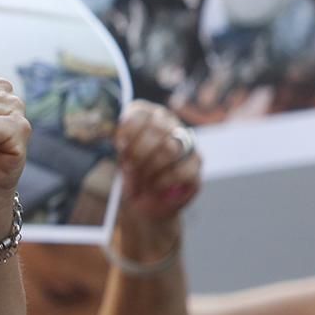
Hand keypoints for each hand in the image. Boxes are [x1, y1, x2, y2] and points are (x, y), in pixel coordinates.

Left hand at [112, 101, 200, 221]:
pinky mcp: (196, 163)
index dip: (128, 131)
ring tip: (141, 180)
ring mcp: (186, 142)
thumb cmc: (130, 173)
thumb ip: (121, 146)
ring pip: (171, 149)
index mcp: (147, 115)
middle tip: (128, 169)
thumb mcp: (119, 157)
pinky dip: (164, 181)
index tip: (119, 147)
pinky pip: (182, 170)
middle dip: (138, 153)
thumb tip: (122, 143)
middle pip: (157, 129)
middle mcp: (169, 123)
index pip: (140, 113)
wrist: (143, 201)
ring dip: (151, 168)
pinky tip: (155, 187)